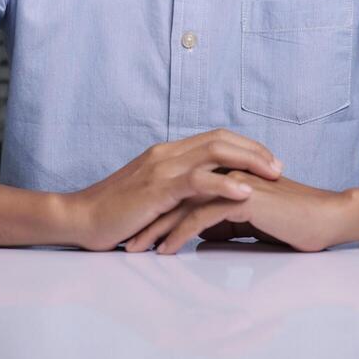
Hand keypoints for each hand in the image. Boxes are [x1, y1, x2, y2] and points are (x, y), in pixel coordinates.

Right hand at [62, 129, 284, 251]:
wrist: (79, 219)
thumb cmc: (114, 215)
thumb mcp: (151, 198)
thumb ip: (175, 193)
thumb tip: (202, 202)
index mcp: (166, 154)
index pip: (214, 139)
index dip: (244, 147)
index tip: (267, 161)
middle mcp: (166, 154)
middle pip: (220, 139)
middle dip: (254, 151)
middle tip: (279, 167)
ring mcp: (161, 168)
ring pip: (214, 152)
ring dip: (248, 161)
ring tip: (273, 175)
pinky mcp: (157, 188)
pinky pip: (197, 180)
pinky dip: (225, 184)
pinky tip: (245, 192)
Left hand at [123, 169, 349, 254]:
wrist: (326, 219)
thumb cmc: (295, 223)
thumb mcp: (251, 226)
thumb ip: (227, 224)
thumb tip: (206, 236)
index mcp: (226, 174)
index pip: (181, 190)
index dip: (158, 210)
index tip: (138, 231)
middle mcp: (225, 172)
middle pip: (174, 193)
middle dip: (147, 217)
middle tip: (124, 239)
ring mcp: (232, 181)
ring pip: (181, 204)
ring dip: (156, 227)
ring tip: (136, 248)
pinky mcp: (240, 196)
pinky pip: (200, 215)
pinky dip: (179, 234)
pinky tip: (165, 250)